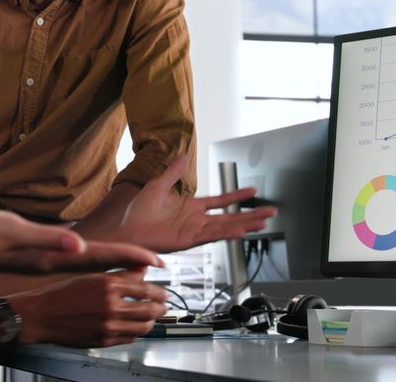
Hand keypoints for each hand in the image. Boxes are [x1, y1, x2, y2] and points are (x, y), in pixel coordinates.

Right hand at [0, 211, 163, 275]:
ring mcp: (43, 261)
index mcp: (51, 257)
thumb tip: (79, 244)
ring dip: (114, 264)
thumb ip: (47, 239)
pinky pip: (73, 261)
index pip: (100, 257)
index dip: (130, 257)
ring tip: (138, 264)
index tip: (157, 260)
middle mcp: (51, 262)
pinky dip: (92, 259)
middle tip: (159, 264)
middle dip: (130, 264)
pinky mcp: (35, 256)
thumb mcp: (13, 232)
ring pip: (89, 264)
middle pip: (100, 264)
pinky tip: (95, 257)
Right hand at [10, 270, 166, 346]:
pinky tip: (134, 327)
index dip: (159, 292)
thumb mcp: (91, 277)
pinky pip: (130, 338)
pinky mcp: (104, 340)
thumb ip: (120, 275)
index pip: (146, 289)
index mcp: (108, 285)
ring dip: (152, 322)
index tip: (163, 292)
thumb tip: (142, 271)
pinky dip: (136, 333)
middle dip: (161, 308)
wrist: (42, 315)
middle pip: (149, 309)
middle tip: (163, 306)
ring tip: (152, 318)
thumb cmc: (62, 294)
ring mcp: (108, 325)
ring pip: (143, 327)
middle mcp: (110, 305)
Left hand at [119, 155, 276, 252]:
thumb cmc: (137, 210)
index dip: (236, 196)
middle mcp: (196, 220)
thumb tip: (181, 156)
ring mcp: (194, 230)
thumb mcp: (158, 185)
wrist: (126, 228)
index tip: (252, 192)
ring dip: (244, 224)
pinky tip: (240, 231)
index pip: (220, 201)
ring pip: (225, 227)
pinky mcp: (188, 240)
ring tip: (263, 222)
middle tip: (270, 212)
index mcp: (191, 207)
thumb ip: (173, 172)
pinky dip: (227, 234)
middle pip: (229, 216)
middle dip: (250, 214)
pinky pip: (211, 236)